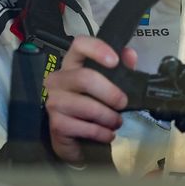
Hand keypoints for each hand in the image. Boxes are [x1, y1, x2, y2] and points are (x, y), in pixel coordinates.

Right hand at [44, 35, 137, 164]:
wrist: (74, 139)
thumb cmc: (91, 107)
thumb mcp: (108, 86)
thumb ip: (121, 70)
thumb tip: (130, 54)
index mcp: (71, 65)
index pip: (79, 45)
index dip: (97, 48)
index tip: (114, 61)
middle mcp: (57, 80)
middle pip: (85, 78)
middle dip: (111, 93)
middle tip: (123, 104)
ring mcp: (54, 102)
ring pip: (88, 106)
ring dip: (109, 117)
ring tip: (116, 122)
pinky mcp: (56, 124)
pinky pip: (86, 127)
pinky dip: (102, 133)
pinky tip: (106, 134)